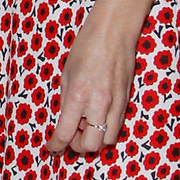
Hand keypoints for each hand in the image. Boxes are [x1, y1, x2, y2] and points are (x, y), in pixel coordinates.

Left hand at [47, 17, 135, 154]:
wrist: (113, 32)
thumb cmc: (86, 47)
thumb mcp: (66, 73)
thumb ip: (65, 100)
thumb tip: (65, 120)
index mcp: (77, 94)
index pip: (66, 133)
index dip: (57, 145)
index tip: (52, 147)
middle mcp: (98, 103)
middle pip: (91, 146)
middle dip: (78, 146)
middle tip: (70, 136)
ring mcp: (116, 104)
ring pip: (107, 140)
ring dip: (94, 138)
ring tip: (85, 123)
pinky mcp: (127, 102)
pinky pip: (117, 126)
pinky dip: (105, 128)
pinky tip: (97, 115)